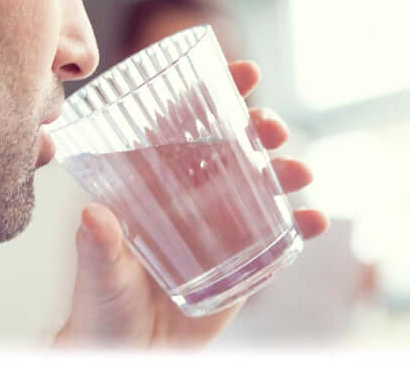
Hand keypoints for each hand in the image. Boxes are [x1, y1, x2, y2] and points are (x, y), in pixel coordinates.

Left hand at [53, 60, 328, 348]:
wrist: (130, 357)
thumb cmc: (102, 309)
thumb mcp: (100, 276)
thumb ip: (100, 247)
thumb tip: (93, 215)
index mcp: (153, 184)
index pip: (185, 126)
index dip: (216, 93)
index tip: (247, 72)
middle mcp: (190, 197)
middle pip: (232, 147)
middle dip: (259, 128)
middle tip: (273, 128)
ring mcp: (221, 226)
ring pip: (261, 184)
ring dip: (285, 170)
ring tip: (300, 172)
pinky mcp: (243, 260)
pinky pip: (279, 235)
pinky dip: (300, 225)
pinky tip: (316, 220)